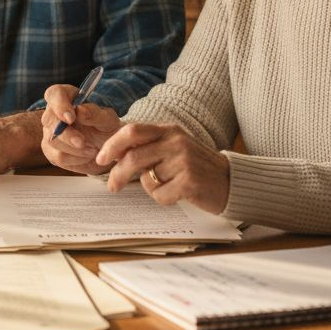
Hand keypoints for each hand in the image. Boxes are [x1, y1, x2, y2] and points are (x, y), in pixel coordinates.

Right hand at [40, 83, 119, 174]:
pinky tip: (86, 155)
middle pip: (49, 121)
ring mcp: (49, 132)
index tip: (71, 118)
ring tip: (93, 150)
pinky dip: (75, 159)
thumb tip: (80, 110)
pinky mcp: (51, 151)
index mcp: (66, 96)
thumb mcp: (108, 118)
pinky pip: (57, 157)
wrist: (107, 147)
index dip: (59, 105)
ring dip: (74, 149)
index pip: (54, 94)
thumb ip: (95, 113)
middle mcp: (53, 113)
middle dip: (67, 134)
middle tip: (82, 142)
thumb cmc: (106, 126)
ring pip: (52, 141)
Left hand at [95, 123, 230, 214]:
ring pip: (147, 179)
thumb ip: (148, 146)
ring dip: (151, 187)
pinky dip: (163, 199)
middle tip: (112, 186)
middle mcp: (176, 141)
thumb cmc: (196, 166)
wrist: (230, 181)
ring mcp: (184, 161)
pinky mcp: (190, 181)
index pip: (132, 131)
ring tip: (169, 185)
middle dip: (117, 173)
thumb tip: (114, 154)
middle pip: (133, 156)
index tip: (100, 159)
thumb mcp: (173, 147)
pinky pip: (160, 194)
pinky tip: (178, 194)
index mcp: (169, 130)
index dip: (111, 145)